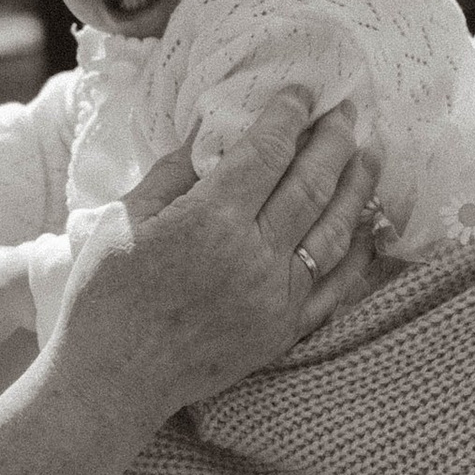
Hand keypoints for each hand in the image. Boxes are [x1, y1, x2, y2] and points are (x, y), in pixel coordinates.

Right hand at [51, 90, 376, 418]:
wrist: (113, 380)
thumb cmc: (105, 296)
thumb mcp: (124, 218)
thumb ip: (172, 173)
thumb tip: (209, 132)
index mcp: (209, 219)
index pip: (266, 152)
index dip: (288, 117)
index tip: (302, 93)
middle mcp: (253, 255)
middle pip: (311, 184)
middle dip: (333, 141)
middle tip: (347, 112)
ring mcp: (275, 295)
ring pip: (334, 229)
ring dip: (358, 187)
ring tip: (370, 155)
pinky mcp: (284, 329)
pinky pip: (336, 285)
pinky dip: (358, 252)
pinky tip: (368, 226)